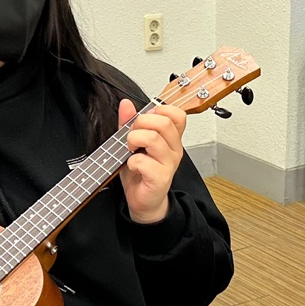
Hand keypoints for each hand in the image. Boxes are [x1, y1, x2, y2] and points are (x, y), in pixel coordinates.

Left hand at [119, 99, 185, 224]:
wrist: (143, 201)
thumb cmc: (141, 172)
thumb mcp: (132, 143)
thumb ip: (129, 122)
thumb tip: (126, 104)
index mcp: (171, 138)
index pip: (177, 115)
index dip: (160, 110)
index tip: (146, 118)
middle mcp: (174, 149)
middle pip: (163, 122)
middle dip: (141, 123)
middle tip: (132, 135)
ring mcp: (169, 164)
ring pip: (153, 138)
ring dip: (134, 140)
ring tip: (130, 149)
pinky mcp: (161, 178)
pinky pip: (144, 161)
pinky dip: (132, 161)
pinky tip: (132, 165)